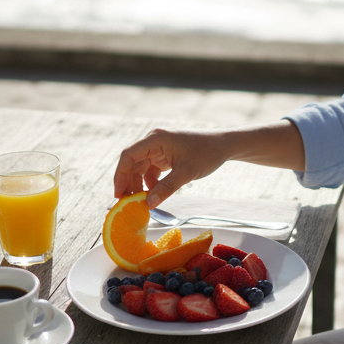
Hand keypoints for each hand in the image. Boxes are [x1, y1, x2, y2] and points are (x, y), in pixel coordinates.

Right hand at [113, 128, 230, 206]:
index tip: (119, 194)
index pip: (128, 155)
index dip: (121, 175)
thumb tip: (148, 205)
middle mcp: (154, 141)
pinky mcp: (164, 156)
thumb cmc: (207, 153)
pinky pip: (150, 170)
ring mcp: (158, 148)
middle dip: (128, 183)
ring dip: (139, 185)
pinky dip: (150, 183)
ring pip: (140, 168)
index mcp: (156, 139)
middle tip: (126, 204)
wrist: (224, 146)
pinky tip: (153, 195)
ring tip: (140, 203)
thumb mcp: (186, 173)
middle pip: (132, 163)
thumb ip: (166, 188)